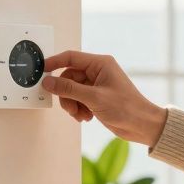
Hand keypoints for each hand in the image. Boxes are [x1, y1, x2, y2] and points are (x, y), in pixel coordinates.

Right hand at [40, 49, 168, 147]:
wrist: (142, 126)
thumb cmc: (126, 108)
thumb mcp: (94, 98)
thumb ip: (68, 89)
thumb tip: (48, 82)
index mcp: (100, 64)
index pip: (71, 57)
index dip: (54, 63)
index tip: (41, 72)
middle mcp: (98, 71)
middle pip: (69, 77)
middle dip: (66, 94)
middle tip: (70, 108)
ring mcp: (97, 85)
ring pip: (72, 90)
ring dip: (72, 104)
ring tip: (81, 115)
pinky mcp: (97, 97)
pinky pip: (78, 99)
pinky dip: (78, 109)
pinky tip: (87, 117)